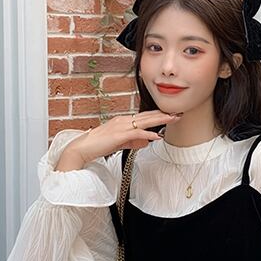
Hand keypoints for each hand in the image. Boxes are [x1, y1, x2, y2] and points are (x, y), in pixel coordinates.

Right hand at [66, 110, 180, 166]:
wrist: (83, 148)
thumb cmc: (99, 145)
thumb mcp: (119, 143)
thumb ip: (133, 141)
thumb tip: (146, 142)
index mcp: (123, 121)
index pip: (144, 116)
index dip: (157, 115)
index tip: (170, 115)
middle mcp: (123, 120)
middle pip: (147, 116)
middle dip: (163, 114)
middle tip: (178, 113)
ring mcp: (121, 126)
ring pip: (145, 121)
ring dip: (160, 120)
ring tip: (173, 119)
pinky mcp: (119, 135)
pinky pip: (137, 133)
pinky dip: (148, 134)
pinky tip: (157, 136)